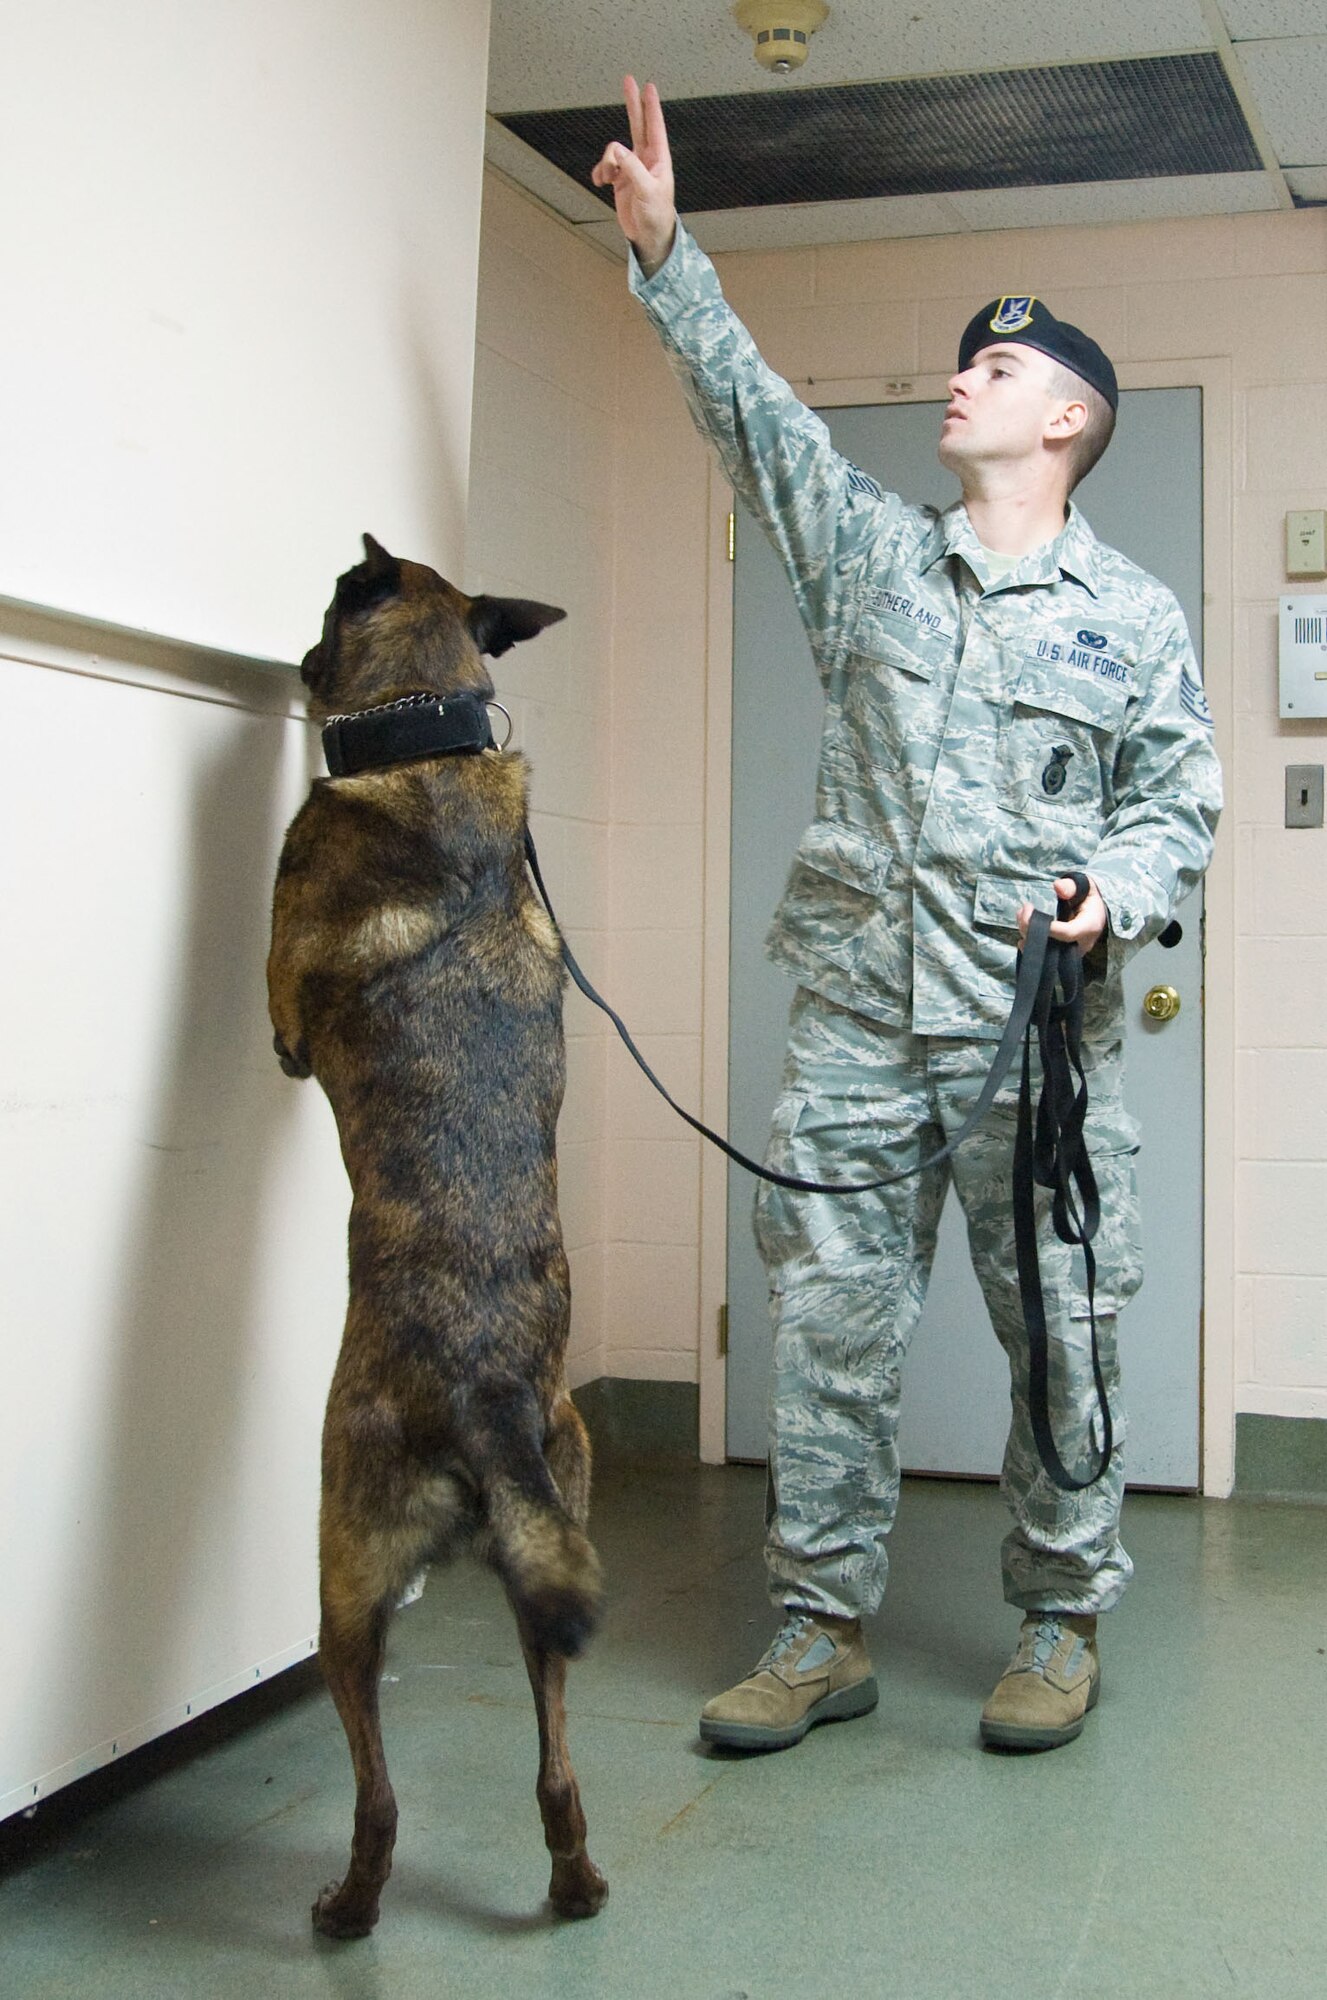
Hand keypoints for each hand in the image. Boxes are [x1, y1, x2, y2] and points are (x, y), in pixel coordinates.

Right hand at [590, 75, 676, 275]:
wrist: (648, 236)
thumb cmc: (656, 214)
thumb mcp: (647, 190)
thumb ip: (632, 167)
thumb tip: (615, 149)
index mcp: (658, 158)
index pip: (654, 126)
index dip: (650, 106)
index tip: (648, 86)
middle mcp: (645, 159)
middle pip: (637, 124)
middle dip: (632, 104)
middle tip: (628, 79)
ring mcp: (631, 168)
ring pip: (613, 150)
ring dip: (606, 162)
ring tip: (608, 178)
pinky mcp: (620, 179)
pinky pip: (604, 166)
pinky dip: (600, 172)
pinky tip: (600, 182)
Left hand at [1018, 876, 1107, 956]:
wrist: (1096, 911)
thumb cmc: (1088, 897)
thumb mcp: (1084, 885)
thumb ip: (1071, 886)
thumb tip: (1058, 887)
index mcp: (1090, 926)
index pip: (1068, 933)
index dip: (1048, 928)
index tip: (1030, 913)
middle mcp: (1082, 943)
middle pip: (1054, 945)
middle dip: (1032, 931)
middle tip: (1022, 912)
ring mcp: (1072, 952)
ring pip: (1047, 952)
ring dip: (1029, 936)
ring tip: (1021, 916)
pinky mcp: (1064, 954)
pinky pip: (1046, 953)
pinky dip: (1032, 942)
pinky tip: (1024, 930)